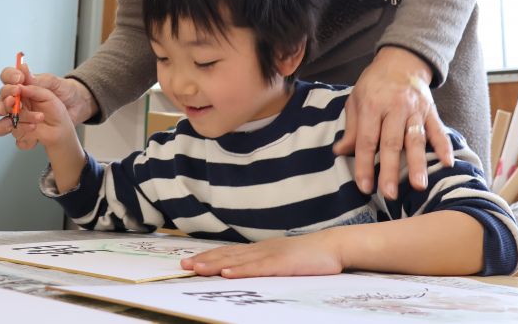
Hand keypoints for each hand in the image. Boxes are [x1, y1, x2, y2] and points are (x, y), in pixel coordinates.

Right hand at [0, 61, 97, 149]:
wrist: (78, 109)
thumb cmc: (64, 93)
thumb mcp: (55, 83)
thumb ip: (37, 80)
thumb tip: (23, 69)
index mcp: (21, 87)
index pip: (5, 79)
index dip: (8, 78)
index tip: (19, 80)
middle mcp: (16, 103)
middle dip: (4, 103)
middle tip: (16, 101)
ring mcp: (19, 120)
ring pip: (1, 125)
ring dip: (14, 122)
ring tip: (33, 120)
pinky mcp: (25, 134)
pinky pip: (17, 139)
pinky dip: (25, 137)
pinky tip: (36, 131)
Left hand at [180, 231, 345, 277]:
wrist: (333, 246)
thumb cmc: (309, 256)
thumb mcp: (282, 259)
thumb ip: (264, 263)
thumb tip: (244, 269)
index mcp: (260, 249)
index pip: (229, 252)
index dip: (209, 256)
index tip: (190, 261)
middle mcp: (261, 249)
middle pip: (227, 254)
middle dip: (204, 260)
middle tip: (184, 266)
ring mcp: (271, 255)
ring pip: (237, 260)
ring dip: (215, 264)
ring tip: (197, 269)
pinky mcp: (282, 263)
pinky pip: (258, 267)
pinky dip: (241, 270)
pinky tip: (227, 272)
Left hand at [332, 46, 453, 197]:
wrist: (401, 61)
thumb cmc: (374, 84)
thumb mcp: (356, 100)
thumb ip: (351, 128)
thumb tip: (340, 152)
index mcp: (372, 105)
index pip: (366, 140)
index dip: (364, 164)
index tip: (364, 186)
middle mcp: (395, 108)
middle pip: (392, 143)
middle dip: (390, 170)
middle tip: (389, 193)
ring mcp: (415, 110)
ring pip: (416, 139)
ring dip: (418, 163)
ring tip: (419, 185)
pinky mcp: (431, 111)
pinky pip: (438, 130)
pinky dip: (444, 146)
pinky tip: (447, 163)